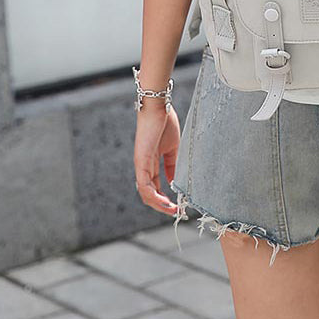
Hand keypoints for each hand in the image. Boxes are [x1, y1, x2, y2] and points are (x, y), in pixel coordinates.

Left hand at [133, 100, 181, 215]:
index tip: (177, 205)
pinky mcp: (141, 161)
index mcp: (151, 163)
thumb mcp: (172, 148)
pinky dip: (153, 196)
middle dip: (161, 205)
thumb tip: (175, 182)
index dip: (164, 198)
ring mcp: (141, 164)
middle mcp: (143, 166)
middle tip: (175, 212)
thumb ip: (172, 165)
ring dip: (158, 205)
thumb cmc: (165, 122)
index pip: (154, 187)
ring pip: (145, 193)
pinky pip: (144, 185)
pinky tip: (164, 201)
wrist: (158, 106)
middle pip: (148, 194)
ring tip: (171, 210)